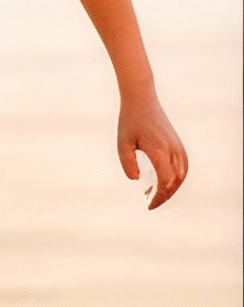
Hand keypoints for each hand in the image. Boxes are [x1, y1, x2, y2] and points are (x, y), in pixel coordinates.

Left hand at [119, 91, 188, 209]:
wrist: (142, 100)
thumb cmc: (130, 121)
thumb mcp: (123, 142)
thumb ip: (127, 162)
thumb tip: (136, 180)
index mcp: (159, 151)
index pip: (164, 182)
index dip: (158, 196)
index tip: (149, 205)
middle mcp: (173, 151)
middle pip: (174, 182)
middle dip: (164, 195)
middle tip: (151, 203)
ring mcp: (178, 148)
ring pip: (181, 176)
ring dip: (171, 188)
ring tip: (158, 195)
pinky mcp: (179, 145)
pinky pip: (183, 168)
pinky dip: (177, 178)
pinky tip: (166, 183)